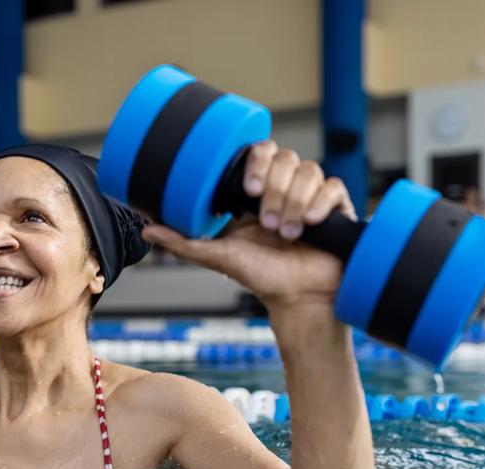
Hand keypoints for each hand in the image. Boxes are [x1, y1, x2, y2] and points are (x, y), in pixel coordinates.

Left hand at [140, 140, 355, 313]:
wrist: (300, 300)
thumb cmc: (263, 279)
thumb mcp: (220, 257)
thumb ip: (185, 243)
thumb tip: (147, 228)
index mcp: (259, 193)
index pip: (261, 152)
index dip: (256, 161)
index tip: (248, 190)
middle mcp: (286, 188)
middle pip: (286, 158)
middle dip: (275, 189)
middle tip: (267, 222)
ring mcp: (313, 196)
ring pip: (309, 171)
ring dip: (294, 202)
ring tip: (287, 234)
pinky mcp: (338, 207)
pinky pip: (334, 187)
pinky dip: (320, 204)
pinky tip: (310, 224)